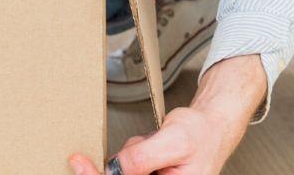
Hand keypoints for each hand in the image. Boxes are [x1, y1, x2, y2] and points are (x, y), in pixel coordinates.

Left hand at [68, 55, 263, 174]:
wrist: (213, 125)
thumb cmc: (202, 134)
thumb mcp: (172, 142)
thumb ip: (142, 158)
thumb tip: (114, 169)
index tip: (80, 164)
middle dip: (126, 158)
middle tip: (142, 143)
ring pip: (123, 169)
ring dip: (132, 152)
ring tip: (156, 142)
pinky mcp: (149, 174)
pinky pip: (129, 164)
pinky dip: (134, 150)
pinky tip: (151, 144)